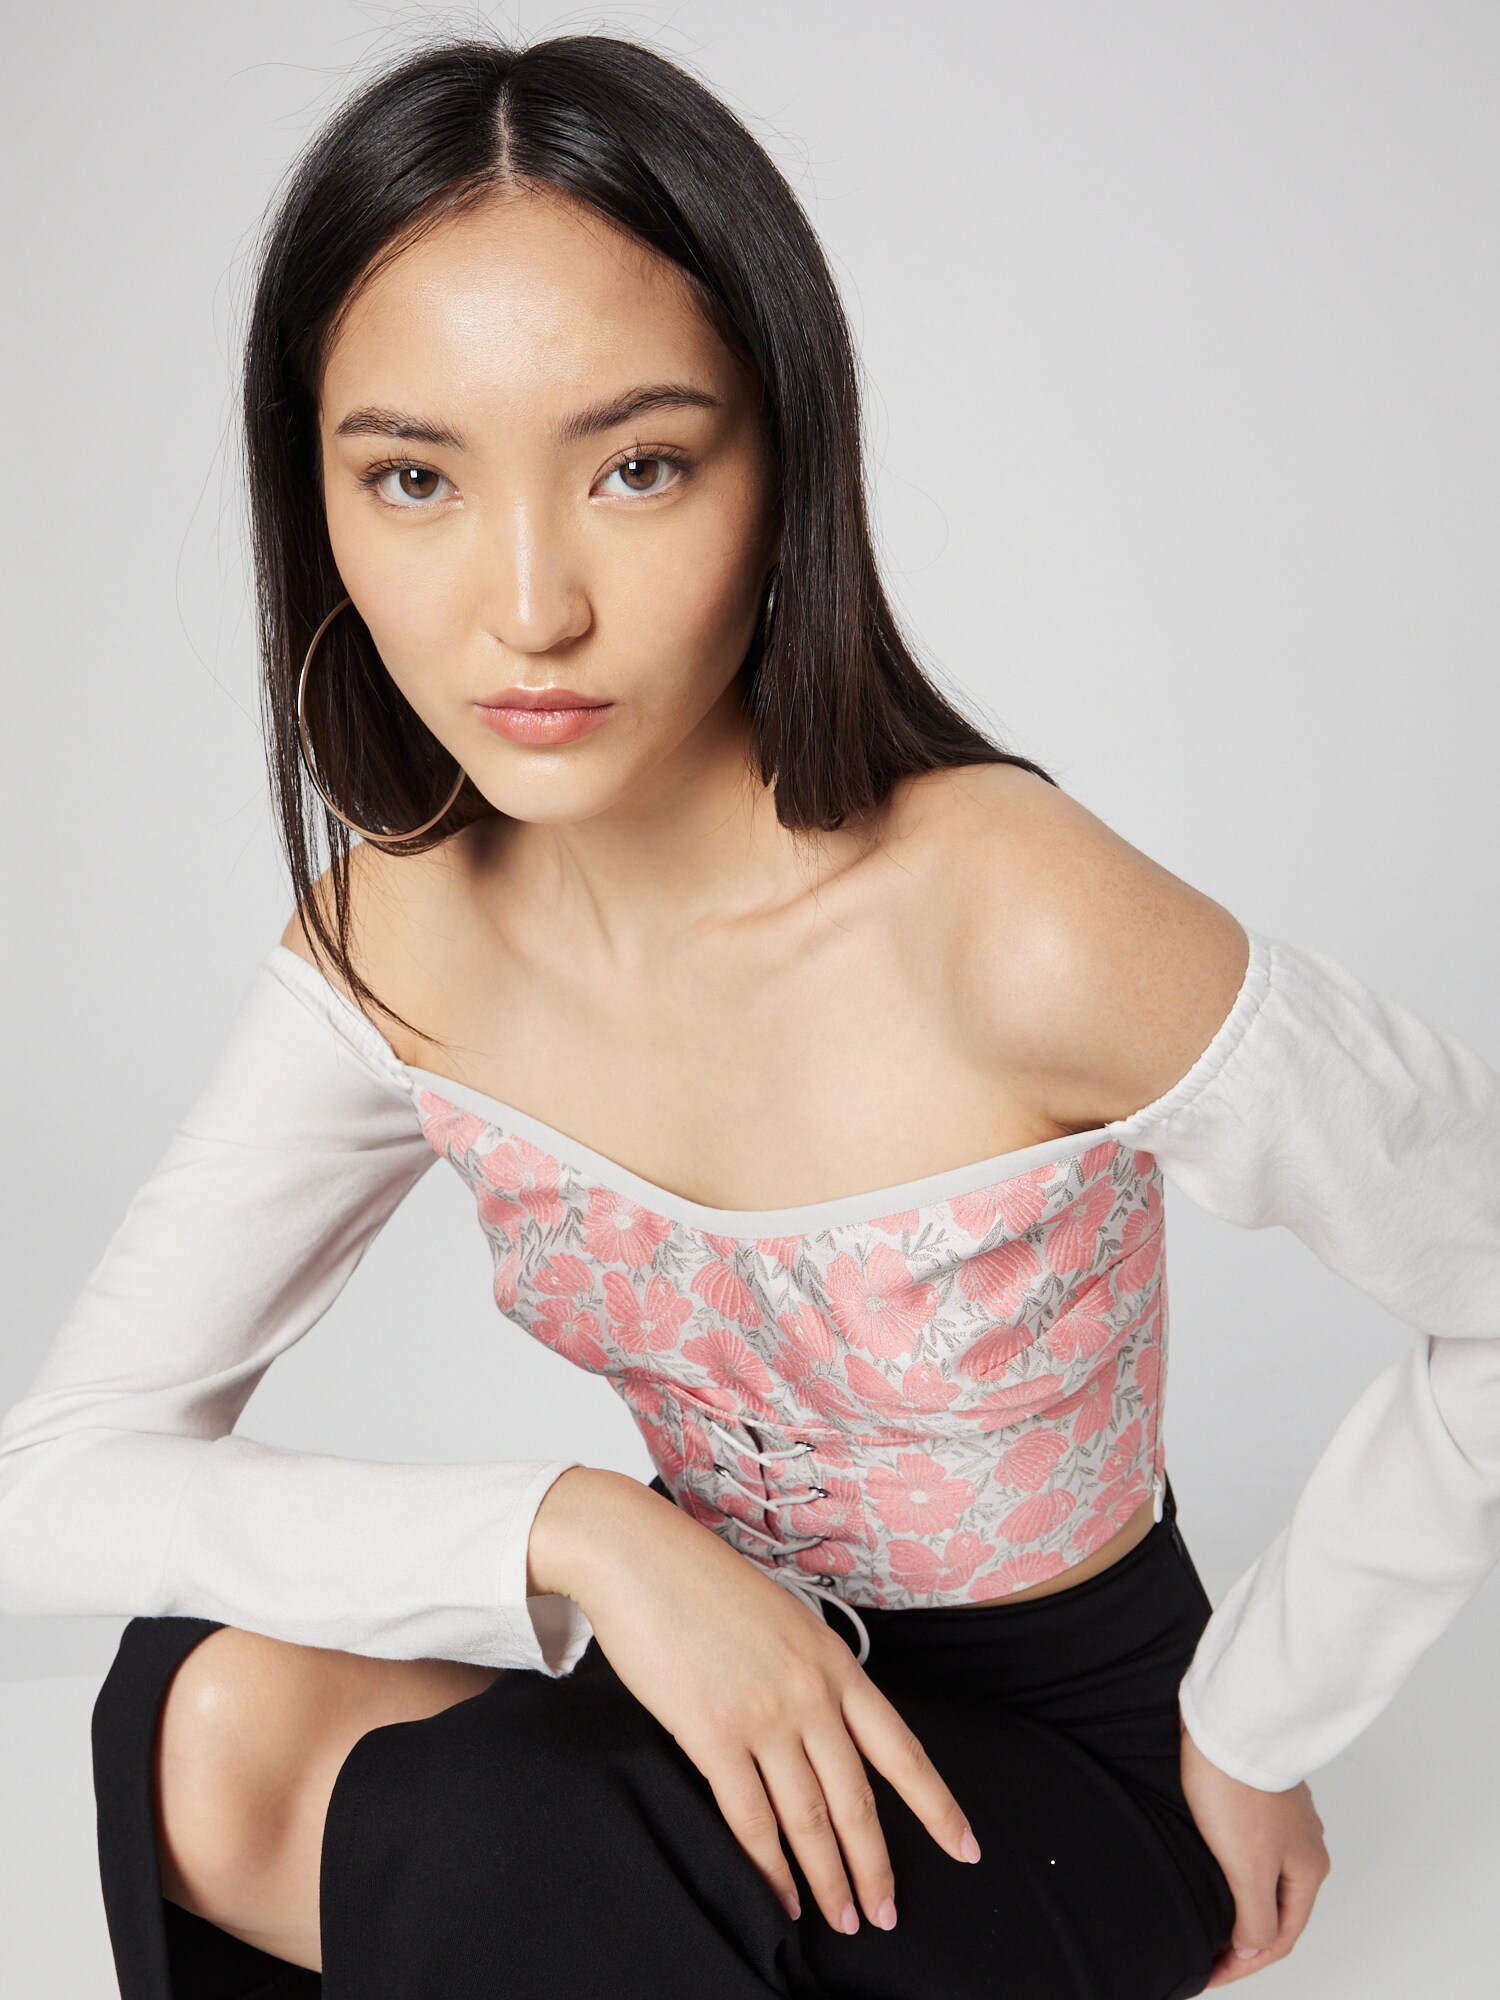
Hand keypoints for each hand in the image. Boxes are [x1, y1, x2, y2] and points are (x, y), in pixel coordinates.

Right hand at [566, 1478, 980, 1934]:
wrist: (641, 1557)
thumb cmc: (705, 1583)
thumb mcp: (786, 1618)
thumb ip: (813, 1672)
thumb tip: (827, 1727)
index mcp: (835, 1662)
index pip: (901, 1749)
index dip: (937, 1806)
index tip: (965, 1847)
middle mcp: (811, 1693)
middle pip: (858, 1801)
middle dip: (876, 1867)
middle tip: (885, 1914)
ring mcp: (764, 1715)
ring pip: (810, 1819)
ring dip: (828, 1879)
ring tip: (841, 1919)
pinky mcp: (712, 1733)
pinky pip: (750, 1819)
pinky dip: (769, 1868)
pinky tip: (781, 1896)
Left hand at [1179, 1708, 1330, 1984]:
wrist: (1227, 1723)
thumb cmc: (1237, 1789)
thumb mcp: (1248, 1867)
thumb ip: (1256, 1916)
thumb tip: (1255, 1949)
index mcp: (1309, 1871)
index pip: (1281, 1937)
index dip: (1245, 1964)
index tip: (1209, 1974)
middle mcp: (1304, 1848)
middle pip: (1276, 1911)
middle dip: (1244, 1940)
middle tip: (1208, 1957)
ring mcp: (1284, 1822)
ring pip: (1263, 1881)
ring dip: (1238, 1907)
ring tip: (1208, 1923)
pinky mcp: (1260, 1800)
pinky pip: (1250, 1852)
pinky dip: (1233, 1875)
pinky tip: (1212, 1874)